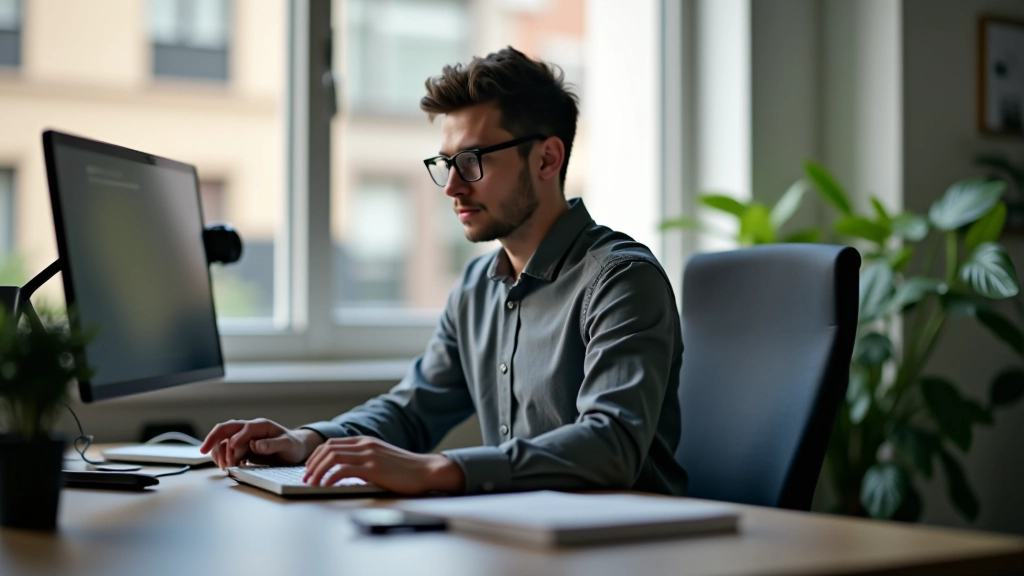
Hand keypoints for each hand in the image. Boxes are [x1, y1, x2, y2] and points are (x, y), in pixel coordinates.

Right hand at [199, 418, 323, 469]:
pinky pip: (224, 450)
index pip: (244, 427)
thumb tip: (254, 445)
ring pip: (222, 440)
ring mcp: (243, 438)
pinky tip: (223, 466)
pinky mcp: (241, 448)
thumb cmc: (293, 446)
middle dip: (213, 438)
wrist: (294, 449)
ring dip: (218, 451)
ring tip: (223, 466)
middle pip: (225, 428)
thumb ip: (272, 444)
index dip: (237, 438)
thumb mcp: (288, 445)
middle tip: (204, 450)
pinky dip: (220, 457)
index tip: (233, 450)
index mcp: (261, 425)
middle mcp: (249, 429)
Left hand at [302, 436, 464, 494]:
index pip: (332, 443)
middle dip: (312, 464)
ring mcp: (369, 455)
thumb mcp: (381, 459)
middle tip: (306, 478)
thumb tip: (344, 472)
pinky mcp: (373, 468)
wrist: (426, 471)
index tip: (309, 470)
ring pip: (332, 457)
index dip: (316, 456)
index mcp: (366, 441)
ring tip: (311, 484)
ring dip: (317, 471)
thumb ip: (364, 460)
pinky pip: (343, 470)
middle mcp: (365, 445)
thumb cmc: (405, 470)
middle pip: (328, 448)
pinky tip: (326, 487)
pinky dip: (330, 478)